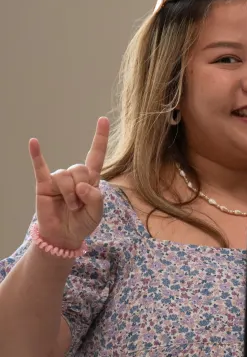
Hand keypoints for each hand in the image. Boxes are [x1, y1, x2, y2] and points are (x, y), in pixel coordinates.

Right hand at [30, 117, 109, 250]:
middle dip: (81, 189)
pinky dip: (36, 155)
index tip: (103, 120)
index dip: (100, 138)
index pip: (96, 154)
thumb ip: (96, 198)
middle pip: (80, 168)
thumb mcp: (97, 213)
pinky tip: (33, 142)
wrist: (63, 236)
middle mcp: (75, 176)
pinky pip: (40, 167)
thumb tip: (82, 186)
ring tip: (69, 206)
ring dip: (69, 194)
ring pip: (65, 176)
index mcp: (91, 179)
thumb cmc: (82, 222)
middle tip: (79, 205)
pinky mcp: (44, 185)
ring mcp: (58, 179)